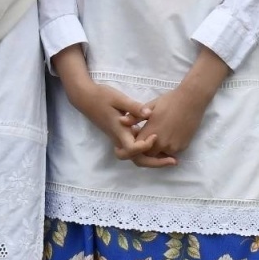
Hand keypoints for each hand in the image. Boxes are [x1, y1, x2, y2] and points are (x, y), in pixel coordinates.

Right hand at [49, 46, 171, 166]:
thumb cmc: (102, 96)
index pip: (132, 149)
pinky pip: (135, 148)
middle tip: (172, 161)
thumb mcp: (119, 98)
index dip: (145, 146)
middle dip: (154, 163)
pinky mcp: (121, 134)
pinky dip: (147, 150)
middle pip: (136, 159)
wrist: (86, 98)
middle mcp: (119, 138)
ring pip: (135, 156)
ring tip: (169, 157)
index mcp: (119, 131)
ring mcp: (120, 138)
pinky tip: (159, 144)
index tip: (155, 135)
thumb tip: (149, 114)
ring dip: (152, 159)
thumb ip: (134, 107)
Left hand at [131, 47, 230, 160]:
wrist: (192, 99)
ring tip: (160, 134)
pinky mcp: (182, 147)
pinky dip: (168, 147)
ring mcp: (172, 146)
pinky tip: (169, 134)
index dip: (135, 146)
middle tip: (148, 139)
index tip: (137, 138)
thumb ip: (135, 117)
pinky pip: (171, 152)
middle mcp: (160, 143)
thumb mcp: (151, 106)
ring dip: (158, 149)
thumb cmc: (170, 100)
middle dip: (146, 150)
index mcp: (150, 132)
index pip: (136, 149)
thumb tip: (120, 121)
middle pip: (148, 155)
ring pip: (160, 155)